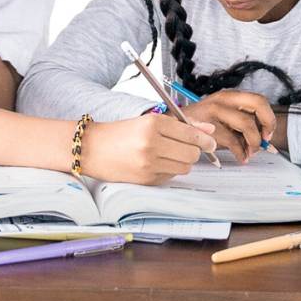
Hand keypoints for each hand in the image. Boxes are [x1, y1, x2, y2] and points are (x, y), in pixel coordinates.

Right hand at [80, 114, 216, 185]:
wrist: (90, 148)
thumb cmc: (119, 133)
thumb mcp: (149, 121)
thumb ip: (182, 125)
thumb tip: (209, 130)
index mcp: (153, 124)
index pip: (191, 135)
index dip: (205, 140)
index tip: (210, 142)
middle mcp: (152, 144)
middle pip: (191, 154)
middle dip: (193, 151)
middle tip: (186, 147)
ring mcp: (148, 164)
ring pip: (184, 167)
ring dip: (181, 162)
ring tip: (168, 154)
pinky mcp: (146, 179)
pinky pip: (170, 177)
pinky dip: (168, 170)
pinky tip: (155, 163)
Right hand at [181, 90, 276, 162]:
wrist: (173, 126)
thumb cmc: (199, 124)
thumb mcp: (221, 116)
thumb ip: (240, 123)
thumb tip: (263, 138)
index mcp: (229, 96)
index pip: (258, 100)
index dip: (268, 118)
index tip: (268, 133)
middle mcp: (223, 100)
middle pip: (258, 104)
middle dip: (266, 123)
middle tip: (264, 139)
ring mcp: (215, 111)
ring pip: (247, 124)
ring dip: (253, 142)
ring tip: (249, 152)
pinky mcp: (208, 126)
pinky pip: (233, 141)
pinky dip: (240, 153)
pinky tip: (240, 157)